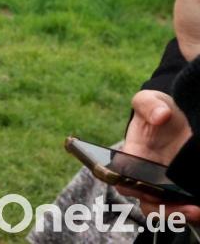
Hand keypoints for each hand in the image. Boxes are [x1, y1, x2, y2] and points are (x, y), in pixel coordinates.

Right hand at [118, 90, 197, 224]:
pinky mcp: (184, 190)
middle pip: (146, 202)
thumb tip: (160, 116)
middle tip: (186, 208)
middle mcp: (146, 176)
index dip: (131, 186)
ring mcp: (166, 186)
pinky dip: (192, 213)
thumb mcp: (152, 100)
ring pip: (165, 211)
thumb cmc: (160, 109)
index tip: (147, 186)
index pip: (122, 178)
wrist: (179, 118)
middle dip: (164, 210)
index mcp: (132, 157)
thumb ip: (149, 104)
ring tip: (197, 211)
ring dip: (178, 214)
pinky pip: (184, 208)